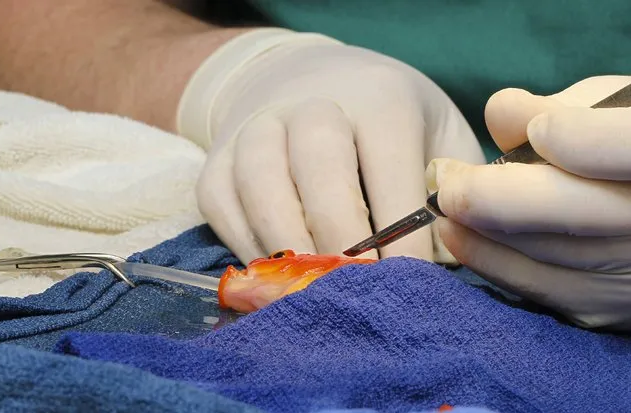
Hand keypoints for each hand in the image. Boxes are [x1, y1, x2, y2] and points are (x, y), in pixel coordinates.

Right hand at [177, 28, 484, 263]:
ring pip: (259, 181)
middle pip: (319, 165)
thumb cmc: (387, 120)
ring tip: (314, 290)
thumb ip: (451, 186)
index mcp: (380, 97)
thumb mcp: (435, 133)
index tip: (410, 283)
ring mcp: (257, 127)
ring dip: (288, 243)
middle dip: (341, 237)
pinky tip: (277, 272)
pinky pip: (222, 203)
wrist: (310, 80)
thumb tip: (447, 255)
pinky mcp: (219, 157)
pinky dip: (246, 244)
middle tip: (359, 290)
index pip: (389, 165)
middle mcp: (312, 102)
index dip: (400, 232)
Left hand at [427, 75, 630, 330]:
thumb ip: (565, 108)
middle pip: (580, 215)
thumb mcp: (614, 110)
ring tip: (440, 199)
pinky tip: (456, 235)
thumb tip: (499, 113)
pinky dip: (490, 259)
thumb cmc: (620, 147)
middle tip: (445, 178)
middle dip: (496, 196)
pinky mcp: (608, 307)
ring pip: (549, 253)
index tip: (541, 129)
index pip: (629, 150)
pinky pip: (540, 287)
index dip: (586, 140)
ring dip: (481, 228)